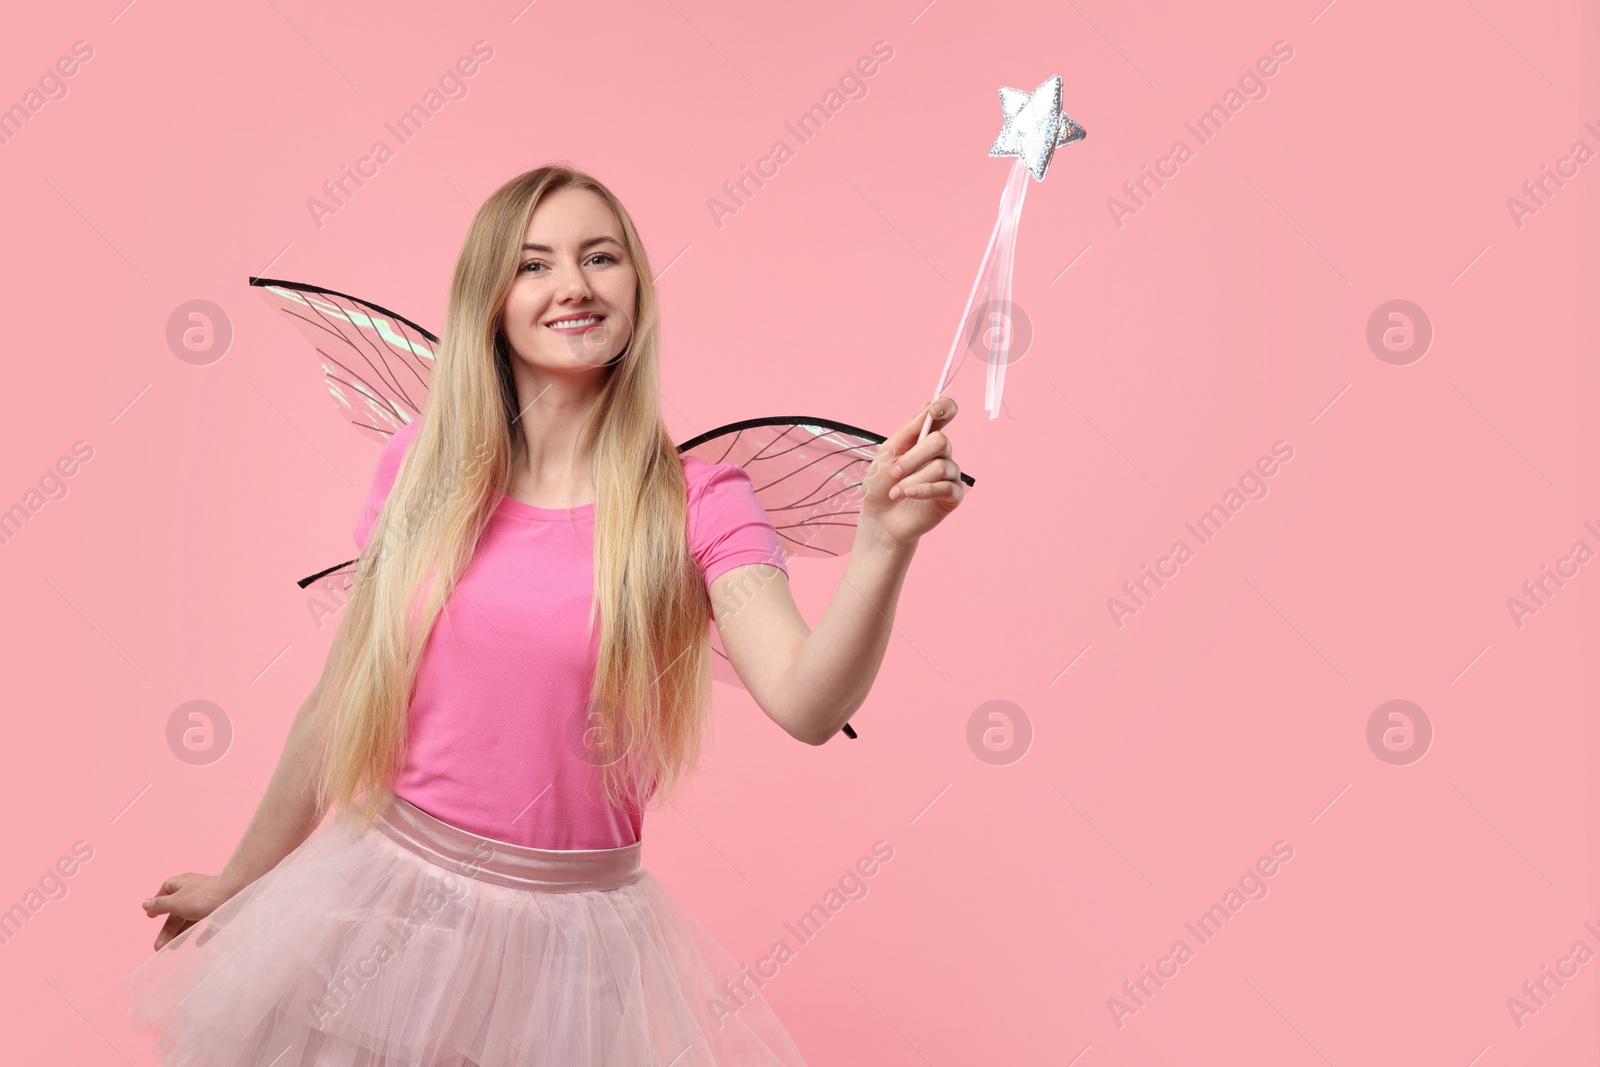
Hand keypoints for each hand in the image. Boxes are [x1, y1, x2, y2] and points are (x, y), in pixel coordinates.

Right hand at [141, 872, 232, 950]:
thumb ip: (160, 905)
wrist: (236, 893)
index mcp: (181, 884)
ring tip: (173, 949)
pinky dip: (202, 932)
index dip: (157, 902)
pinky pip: (209, 921)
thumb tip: (145, 904)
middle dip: (167, 929)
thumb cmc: (203, 897)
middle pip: (176, 910)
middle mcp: (194, 889)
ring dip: (180, 933)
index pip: (165, 890)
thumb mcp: (175, 902)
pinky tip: (198, 943)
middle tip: (159, 947)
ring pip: (190, 917)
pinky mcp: (220, 907)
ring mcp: (208, 898)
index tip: (150, 915)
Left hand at [859, 397, 965, 547]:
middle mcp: (941, 454)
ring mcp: (950, 475)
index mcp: (925, 438)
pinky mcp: (953, 496)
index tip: (935, 410)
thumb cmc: (881, 485)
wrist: (879, 519)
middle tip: (894, 472)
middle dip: (913, 457)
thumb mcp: (887, 454)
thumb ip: (908, 431)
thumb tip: (928, 407)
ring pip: (941, 466)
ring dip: (912, 479)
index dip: (945, 407)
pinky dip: (923, 490)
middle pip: (940, 442)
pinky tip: (908, 494)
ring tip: (895, 492)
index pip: (945, 413)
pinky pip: (945, 487)